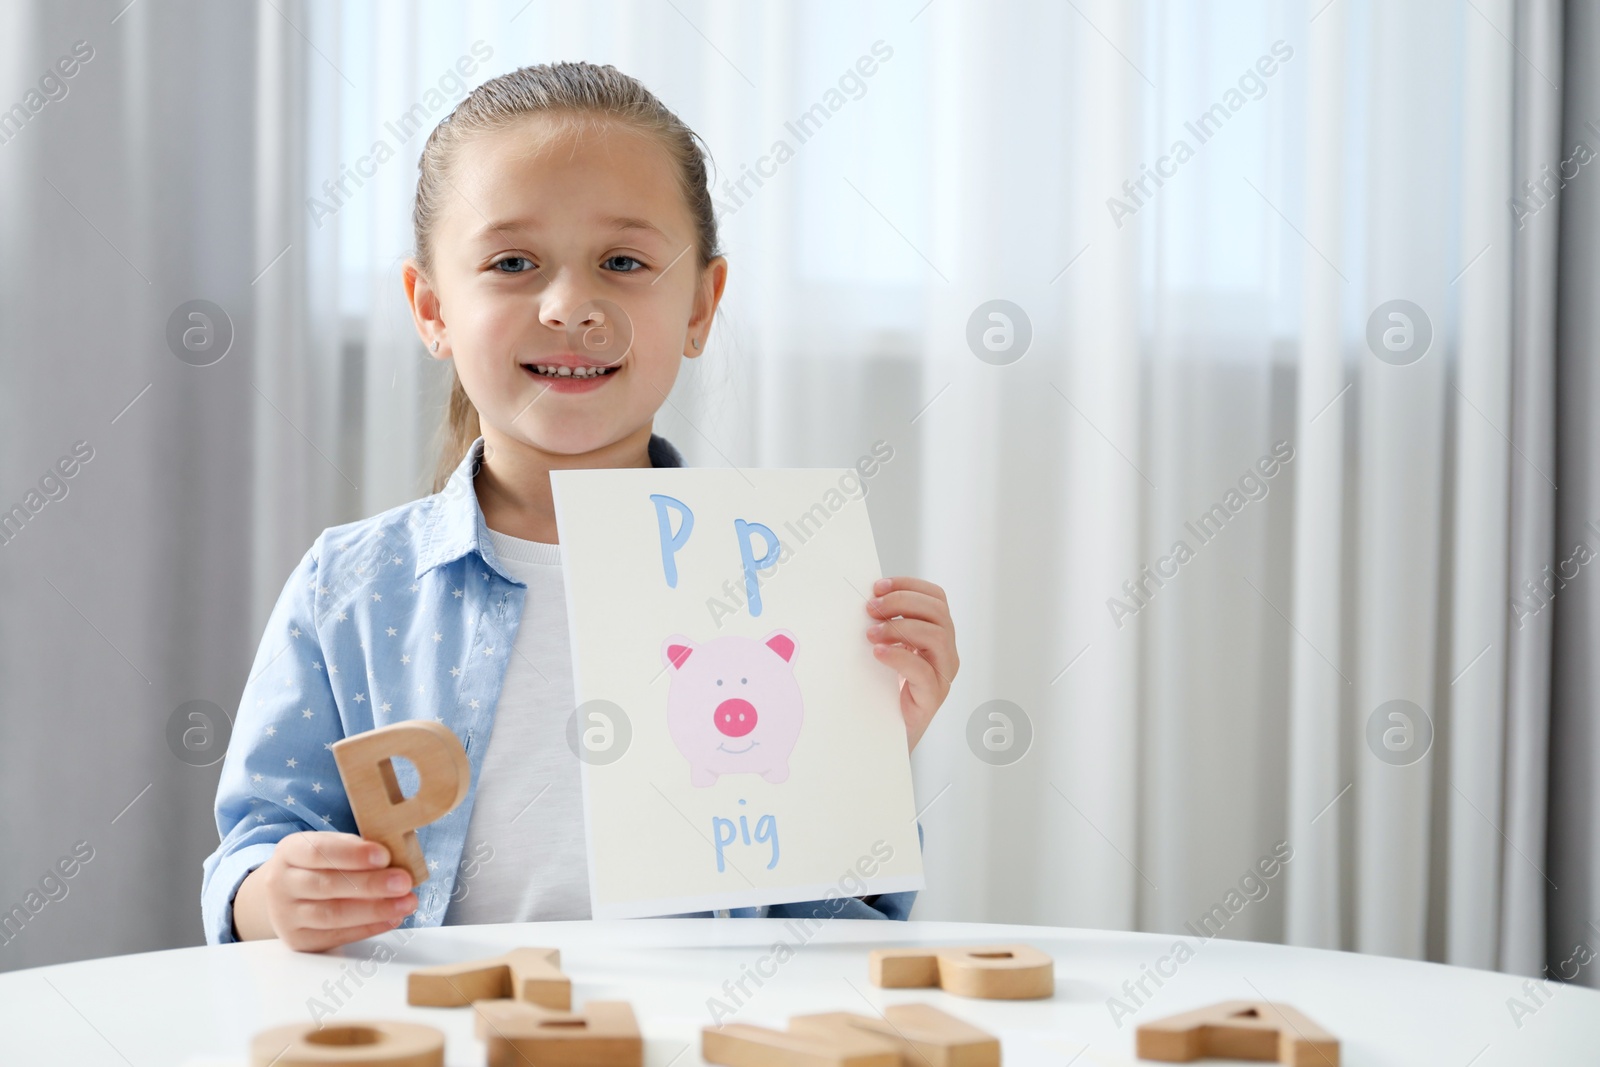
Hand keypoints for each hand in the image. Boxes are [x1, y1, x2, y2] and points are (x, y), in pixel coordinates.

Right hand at [231, 831, 417, 950]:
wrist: (283, 894)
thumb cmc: (319, 864)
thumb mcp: (329, 846)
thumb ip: (355, 849)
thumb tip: (392, 859)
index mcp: (290, 851)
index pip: (318, 851)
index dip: (352, 854)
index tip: (384, 856)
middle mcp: (281, 883)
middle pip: (327, 885)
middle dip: (370, 884)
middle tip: (404, 882)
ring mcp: (286, 915)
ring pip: (332, 915)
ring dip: (374, 910)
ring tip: (406, 903)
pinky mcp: (298, 940)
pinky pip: (337, 935)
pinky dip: (368, 928)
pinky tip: (392, 919)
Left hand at [865, 576, 957, 752]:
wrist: (886, 735)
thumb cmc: (885, 690)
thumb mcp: (887, 650)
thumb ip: (885, 626)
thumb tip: (866, 601)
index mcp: (938, 636)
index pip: (936, 598)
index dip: (909, 586)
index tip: (878, 586)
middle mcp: (946, 653)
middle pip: (938, 612)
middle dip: (902, 602)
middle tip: (871, 607)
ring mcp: (943, 675)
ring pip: (937, 636)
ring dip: (900, 627)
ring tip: (871, 634)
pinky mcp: (932, 698)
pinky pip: (923, 670)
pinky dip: (899, 656)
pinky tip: (878, 653)